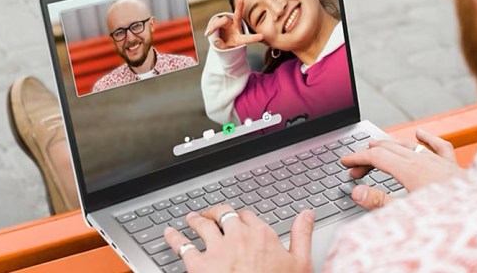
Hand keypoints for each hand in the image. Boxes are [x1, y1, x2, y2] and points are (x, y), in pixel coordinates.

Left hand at [163, 204, 313, 272]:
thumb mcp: (300, 263)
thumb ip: (302, 235)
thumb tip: (306, 215)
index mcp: (261, 234)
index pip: (248, 216)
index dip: (241, 216)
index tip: (239, 219)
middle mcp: (237, 237)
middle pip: (223, 214)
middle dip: (216, 211)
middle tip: (211, 213)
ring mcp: (216, 249)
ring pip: (201, 225)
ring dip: (194, 219)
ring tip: (191, 218)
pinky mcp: (199, 265)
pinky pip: (182, 246)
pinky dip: (174, 238)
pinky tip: (169, 234)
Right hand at [205, 0, 262, 48]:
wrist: (221, 40)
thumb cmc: (225, 45)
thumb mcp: (223, 49)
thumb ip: (220, 45)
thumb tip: (216, 39)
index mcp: (240, 38)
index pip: (247, 38)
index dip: (254, 38)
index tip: (262, 36)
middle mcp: (236, 27)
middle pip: (238, 16)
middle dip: (239, 7)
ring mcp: (229, 22)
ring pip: (222, 21)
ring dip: (214, 27)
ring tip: (208, 34)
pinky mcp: (221, 20)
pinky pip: (215, 22)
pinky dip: (211, 28)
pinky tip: (208, 33)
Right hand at [341, 129, 463, 209]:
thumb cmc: (446, 217)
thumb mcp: (407, 213)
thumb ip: (380, 202)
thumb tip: (357, 191)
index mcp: (410, 171)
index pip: (377, 157)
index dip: (358, 158)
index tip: (345, 161)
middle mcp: (424, 161)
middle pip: (390, 150)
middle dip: (369, 154)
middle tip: (355, 167)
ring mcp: (440, 162)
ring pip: (410, 146)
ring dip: (390, 146)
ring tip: (377, 147)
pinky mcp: (454, 167)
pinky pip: (439, 146)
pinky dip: (427, 138)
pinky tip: (420, 133)